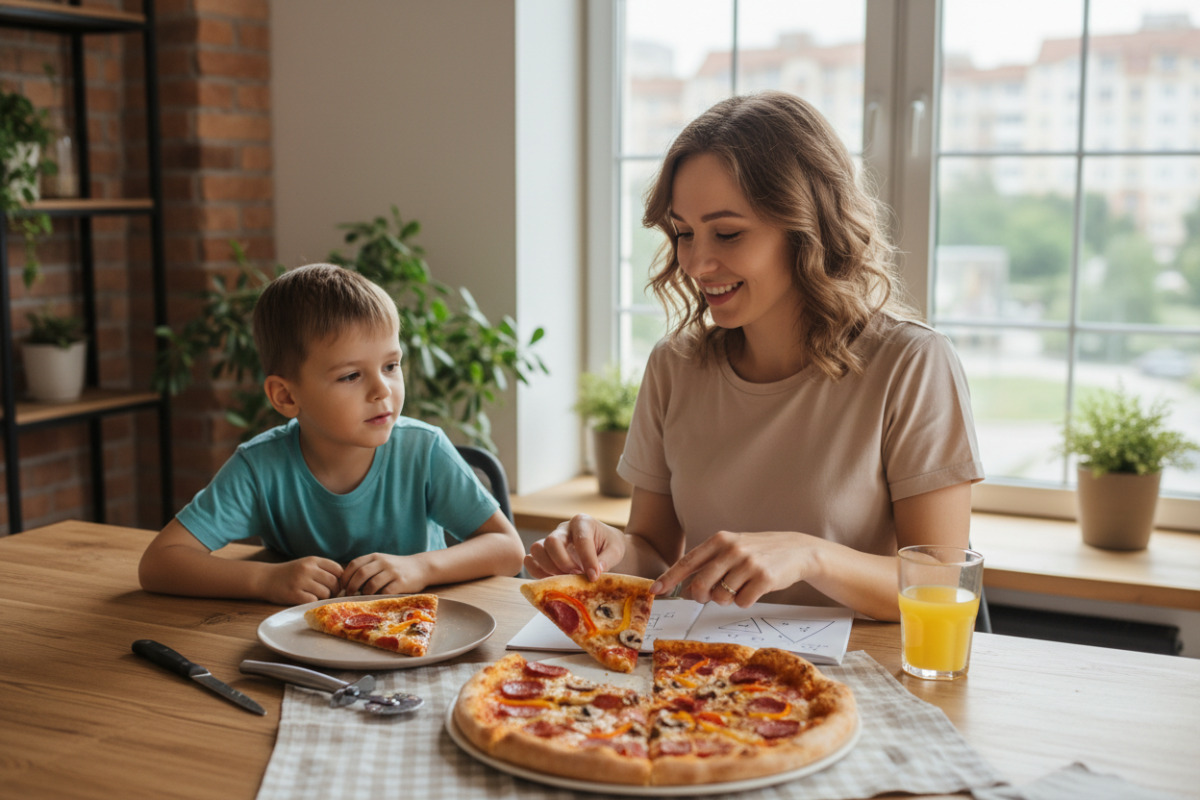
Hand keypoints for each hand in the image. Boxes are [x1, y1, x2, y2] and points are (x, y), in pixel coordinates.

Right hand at [261, 557, 342, 604]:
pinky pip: (313, 601)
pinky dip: (313, 603)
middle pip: (334, 582)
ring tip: (316, 597)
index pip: (338, 569)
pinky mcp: (293, 594)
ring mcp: (300, 581)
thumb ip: (323, 570)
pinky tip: (307, 600)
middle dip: (334, 591)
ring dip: (324, 598)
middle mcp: (307, 569)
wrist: (265, 579)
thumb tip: (345, 582)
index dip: (341, 580)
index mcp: (313, 560)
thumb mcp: (307, 565)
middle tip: (327, 594)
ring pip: (325, 593)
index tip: (335, 586)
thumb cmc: (290, 573)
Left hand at [341, 553, 423, 595]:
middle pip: (360, 574)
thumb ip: (366, 568)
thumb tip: (346, 584)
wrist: (421, 567)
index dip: (345, 577)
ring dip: (364, 593)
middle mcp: (383, 562)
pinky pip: (384, 592)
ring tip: (364, 597)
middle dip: (351, 586)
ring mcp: (392, 572)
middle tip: (349, 594)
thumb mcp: (381, 562)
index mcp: (375, 556)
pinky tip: (377, 598)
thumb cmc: (396, 568)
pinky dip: (378, 597)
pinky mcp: (401, 583)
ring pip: (371, 584)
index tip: (342, 586)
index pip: (354, 564)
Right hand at [524, 514, 625, 580]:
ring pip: (536, 549)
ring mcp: (550, 540)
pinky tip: (554, 581)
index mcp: (582, 522)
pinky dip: (538, 572)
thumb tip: (596, 572)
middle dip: (563, 563)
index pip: (581, 539)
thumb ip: (607, 559)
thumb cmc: (609, 545)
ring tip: (565, 578)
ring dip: (549, 568)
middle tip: (577, 575)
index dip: (587, 560)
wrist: (603, 547)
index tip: (594, 576)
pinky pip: (530, 561)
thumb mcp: (616, 550)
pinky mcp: (544, 554)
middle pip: (552, 541)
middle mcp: (563, 529)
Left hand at [652, 530, 817, 606]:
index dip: (669, 578)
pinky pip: (742, 602)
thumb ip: (710, 564)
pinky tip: (755, 589)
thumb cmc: (759, 551)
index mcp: (720, 540)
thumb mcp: (732, 548)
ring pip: (721, 597)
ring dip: (727, 599)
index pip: (688, 561)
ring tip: (740, 587)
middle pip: (701, 584)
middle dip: (701, 596)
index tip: (655, 590)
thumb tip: (687, 590)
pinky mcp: (764, 578)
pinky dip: (745, 601)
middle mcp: (732, 549)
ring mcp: (748, 563)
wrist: (797, 550)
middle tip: (710, 596)